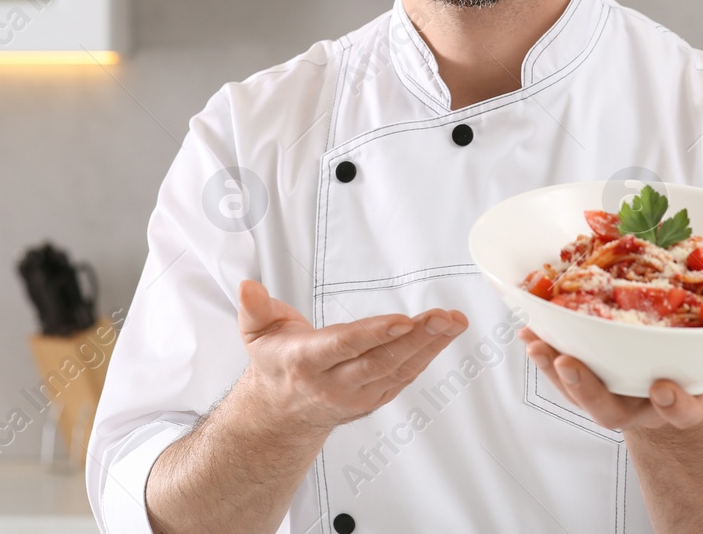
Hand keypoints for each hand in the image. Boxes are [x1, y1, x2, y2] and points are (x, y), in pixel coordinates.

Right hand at [234, 280, 467, 433]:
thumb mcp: (256, 334)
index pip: (344, 347)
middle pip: (380, 362)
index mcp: (306, 363)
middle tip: (442, 318)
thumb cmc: (276, 364)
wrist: (281, 414)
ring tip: (453, 321)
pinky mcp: (374, 399)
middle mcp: (334, 384)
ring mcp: (357, 396)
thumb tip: (248, 287)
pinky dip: (427, 355)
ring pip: (398, 370)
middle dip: (415, 339)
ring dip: (430, 345)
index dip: (374, 334)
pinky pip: (405, 376)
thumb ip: (254, 309)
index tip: (402, 321)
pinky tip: (444, 335)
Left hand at [519, 323, 702, 432]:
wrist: (671, 387)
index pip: (679, 410)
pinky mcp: (586, 376)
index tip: (666, 388)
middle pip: (612, 407)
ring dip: (556, 369)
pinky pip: (561, 368)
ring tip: (538, 343)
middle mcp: (639, 404)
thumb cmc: (698, 363)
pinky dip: (545, 350)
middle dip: (591, 390)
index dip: (673, 403)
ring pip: (580, 390)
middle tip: (573, 366)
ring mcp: (610, 393)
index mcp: (680, 400)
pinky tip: (527, 328)